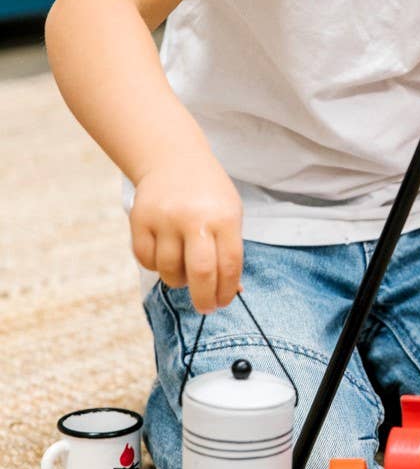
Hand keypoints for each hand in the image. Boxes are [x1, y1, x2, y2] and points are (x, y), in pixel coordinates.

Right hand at [130, 154, 243, 314]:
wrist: (173, 160)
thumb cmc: (209, 195)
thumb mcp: (230, 214)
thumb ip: (230, 249)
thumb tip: (232, 290)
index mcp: (224, 217)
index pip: (229, 264)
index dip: (227, 290)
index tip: (224, 302)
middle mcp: (194, 218)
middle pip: (200, 272)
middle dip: (204, 298)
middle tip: (206, 308)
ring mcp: (164, 219)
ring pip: (169, 270)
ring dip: (179, 281)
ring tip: (185, 273)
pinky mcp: (139, 220)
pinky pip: (146, 260)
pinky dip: (157, 267)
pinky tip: (166, 258)